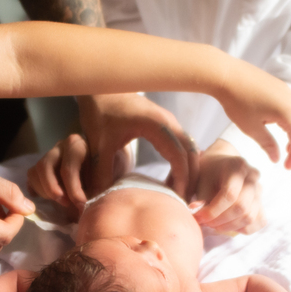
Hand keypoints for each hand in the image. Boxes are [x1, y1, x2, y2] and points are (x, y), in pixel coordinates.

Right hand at [26, 133, 102, 214]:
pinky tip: (48, 199)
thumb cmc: (102, 175)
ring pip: (35, 171)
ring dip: (45, 191)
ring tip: (60, 201)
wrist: (98, 173)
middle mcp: (60, 146)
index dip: (74, 190)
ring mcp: (49, 154)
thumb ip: (99, 185)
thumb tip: (92, 199)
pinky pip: (31, 176)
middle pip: (44, 166)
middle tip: (66, 203)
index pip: (68, 168)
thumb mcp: (104, 178)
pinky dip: (36, 189)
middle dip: (53, 189)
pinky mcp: (41, 165)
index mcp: (77, 145)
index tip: (81, 205)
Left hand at [77, 93, 199, 198]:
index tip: (178, 199)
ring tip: (179, 193)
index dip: (182, 179)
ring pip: (190, 149)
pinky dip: (183, 162)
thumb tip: (101, 198)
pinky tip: (172, 179)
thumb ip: (102, 172)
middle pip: (191, 153)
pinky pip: (182, 145)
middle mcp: (168, 122)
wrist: (100, 89)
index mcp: (157, 125)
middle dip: (191, 178)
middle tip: (183, 202)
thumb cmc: (100, 112)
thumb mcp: (99, 145)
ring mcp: (169, 121)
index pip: (179, 156)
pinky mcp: (165, 124)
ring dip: (188, 170)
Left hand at [190, 139, 264, 233]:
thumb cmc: (209, 172)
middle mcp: (253, 177)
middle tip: (205, 222)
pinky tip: (228, 224)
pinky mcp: (261, 202)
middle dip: (221, 220)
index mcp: (238, 166)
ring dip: (229, 226)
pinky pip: (259, 221)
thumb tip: (199, 218)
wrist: (221, 166)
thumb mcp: (202, 180)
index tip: (199, 217)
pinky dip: (242, 228)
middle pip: (241, 207)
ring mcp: (260, 190)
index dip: (213, 211)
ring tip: (214, 224)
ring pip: (250, 217)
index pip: (229, 195)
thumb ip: (202, 198)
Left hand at [212, 62, 290, 174]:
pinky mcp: (282, 88)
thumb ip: (268, 144)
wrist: (226, 74)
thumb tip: (277, 159)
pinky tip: (281, 133)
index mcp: (288, 113)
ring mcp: (289, 93)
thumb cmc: (236, 102)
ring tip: (286, 152)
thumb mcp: (251, 128)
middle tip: (289, 167)